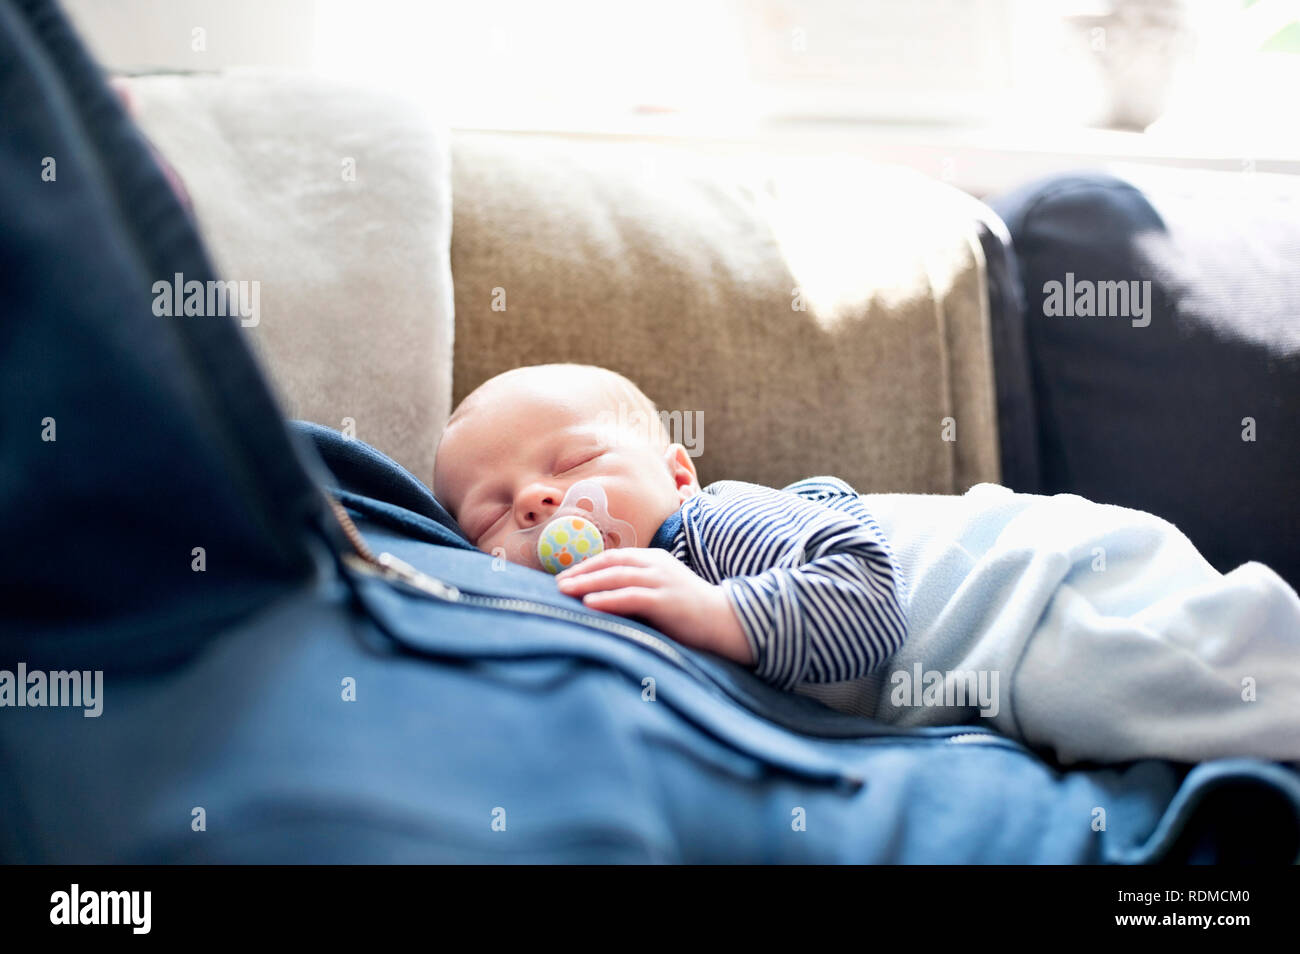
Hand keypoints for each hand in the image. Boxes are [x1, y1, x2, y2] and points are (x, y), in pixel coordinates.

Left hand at [555, 548, 753, 664]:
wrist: (727, 620)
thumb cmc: (692, 610)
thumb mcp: (663, 589)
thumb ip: (639, 586)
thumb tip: (605, 595)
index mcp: (654, 559)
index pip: (614, 557)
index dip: (588, 565)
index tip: (567, 575)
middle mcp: (655, 564)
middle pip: (610, 564)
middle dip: (581, 572)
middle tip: (557, 583)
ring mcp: (661, 581)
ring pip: (616, 577)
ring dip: (587, 583)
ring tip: (564, 591)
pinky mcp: (666, 601)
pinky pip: (631, 597)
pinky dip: (608, 598)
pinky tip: (589, 603)